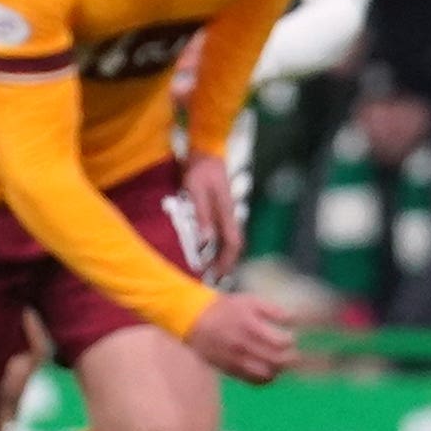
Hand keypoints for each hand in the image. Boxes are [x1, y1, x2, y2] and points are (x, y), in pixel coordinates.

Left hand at [181, 152, 240, 280]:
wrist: (205, 151)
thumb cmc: (200, 169)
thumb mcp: (196, 190)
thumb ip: (202, 215)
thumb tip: (205, 241)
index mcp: (227, 212)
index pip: (233, 243)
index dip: (226, 261)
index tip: (216, 274)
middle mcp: (230, 214)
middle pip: (234, 245)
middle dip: (225, 263)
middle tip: (211, 278)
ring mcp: (226, 212)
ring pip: (229, 240)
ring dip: (221, 255)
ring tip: (208, 269)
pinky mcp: (220, 209)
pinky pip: (222, 232)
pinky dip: (216, 245)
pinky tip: (206, 250)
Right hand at [185, 292, 296, 384]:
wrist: (194, 321)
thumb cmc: (226, 309)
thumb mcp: (250, 301)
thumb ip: (273, 310)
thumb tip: (293, 320)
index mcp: (250, 326)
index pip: (281, 342)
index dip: (290, 341)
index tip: (289, 337)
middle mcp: (244, 346)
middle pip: (277, 361)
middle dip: (290, 358)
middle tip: (292, 353)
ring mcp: (236, 361)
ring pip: (267, 374)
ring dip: (279, 370)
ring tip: (280, 362)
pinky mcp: (231, 370)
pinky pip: (254, 381)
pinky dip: (266, 378)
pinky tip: (268, 370)